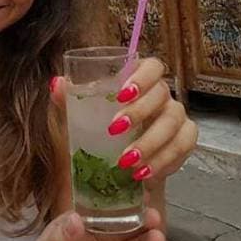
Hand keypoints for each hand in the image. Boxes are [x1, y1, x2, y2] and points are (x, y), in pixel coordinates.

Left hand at [52, 58, 197, 186]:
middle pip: (163, 93)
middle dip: (140, 112)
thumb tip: (57, 83)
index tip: (121, 94)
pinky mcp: (183, 143)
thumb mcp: (76, 120)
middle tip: (114, 130)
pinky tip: (145, 173)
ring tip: (127, 162)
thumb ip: (67, 101)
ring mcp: (175, 118)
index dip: (142, 76)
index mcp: (138, 81)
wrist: (110, 173)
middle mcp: (161, 96)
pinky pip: (184, 148)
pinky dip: (165, 161)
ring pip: (175, 122)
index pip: (153, 66)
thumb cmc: (94, 136)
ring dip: (151, 143)